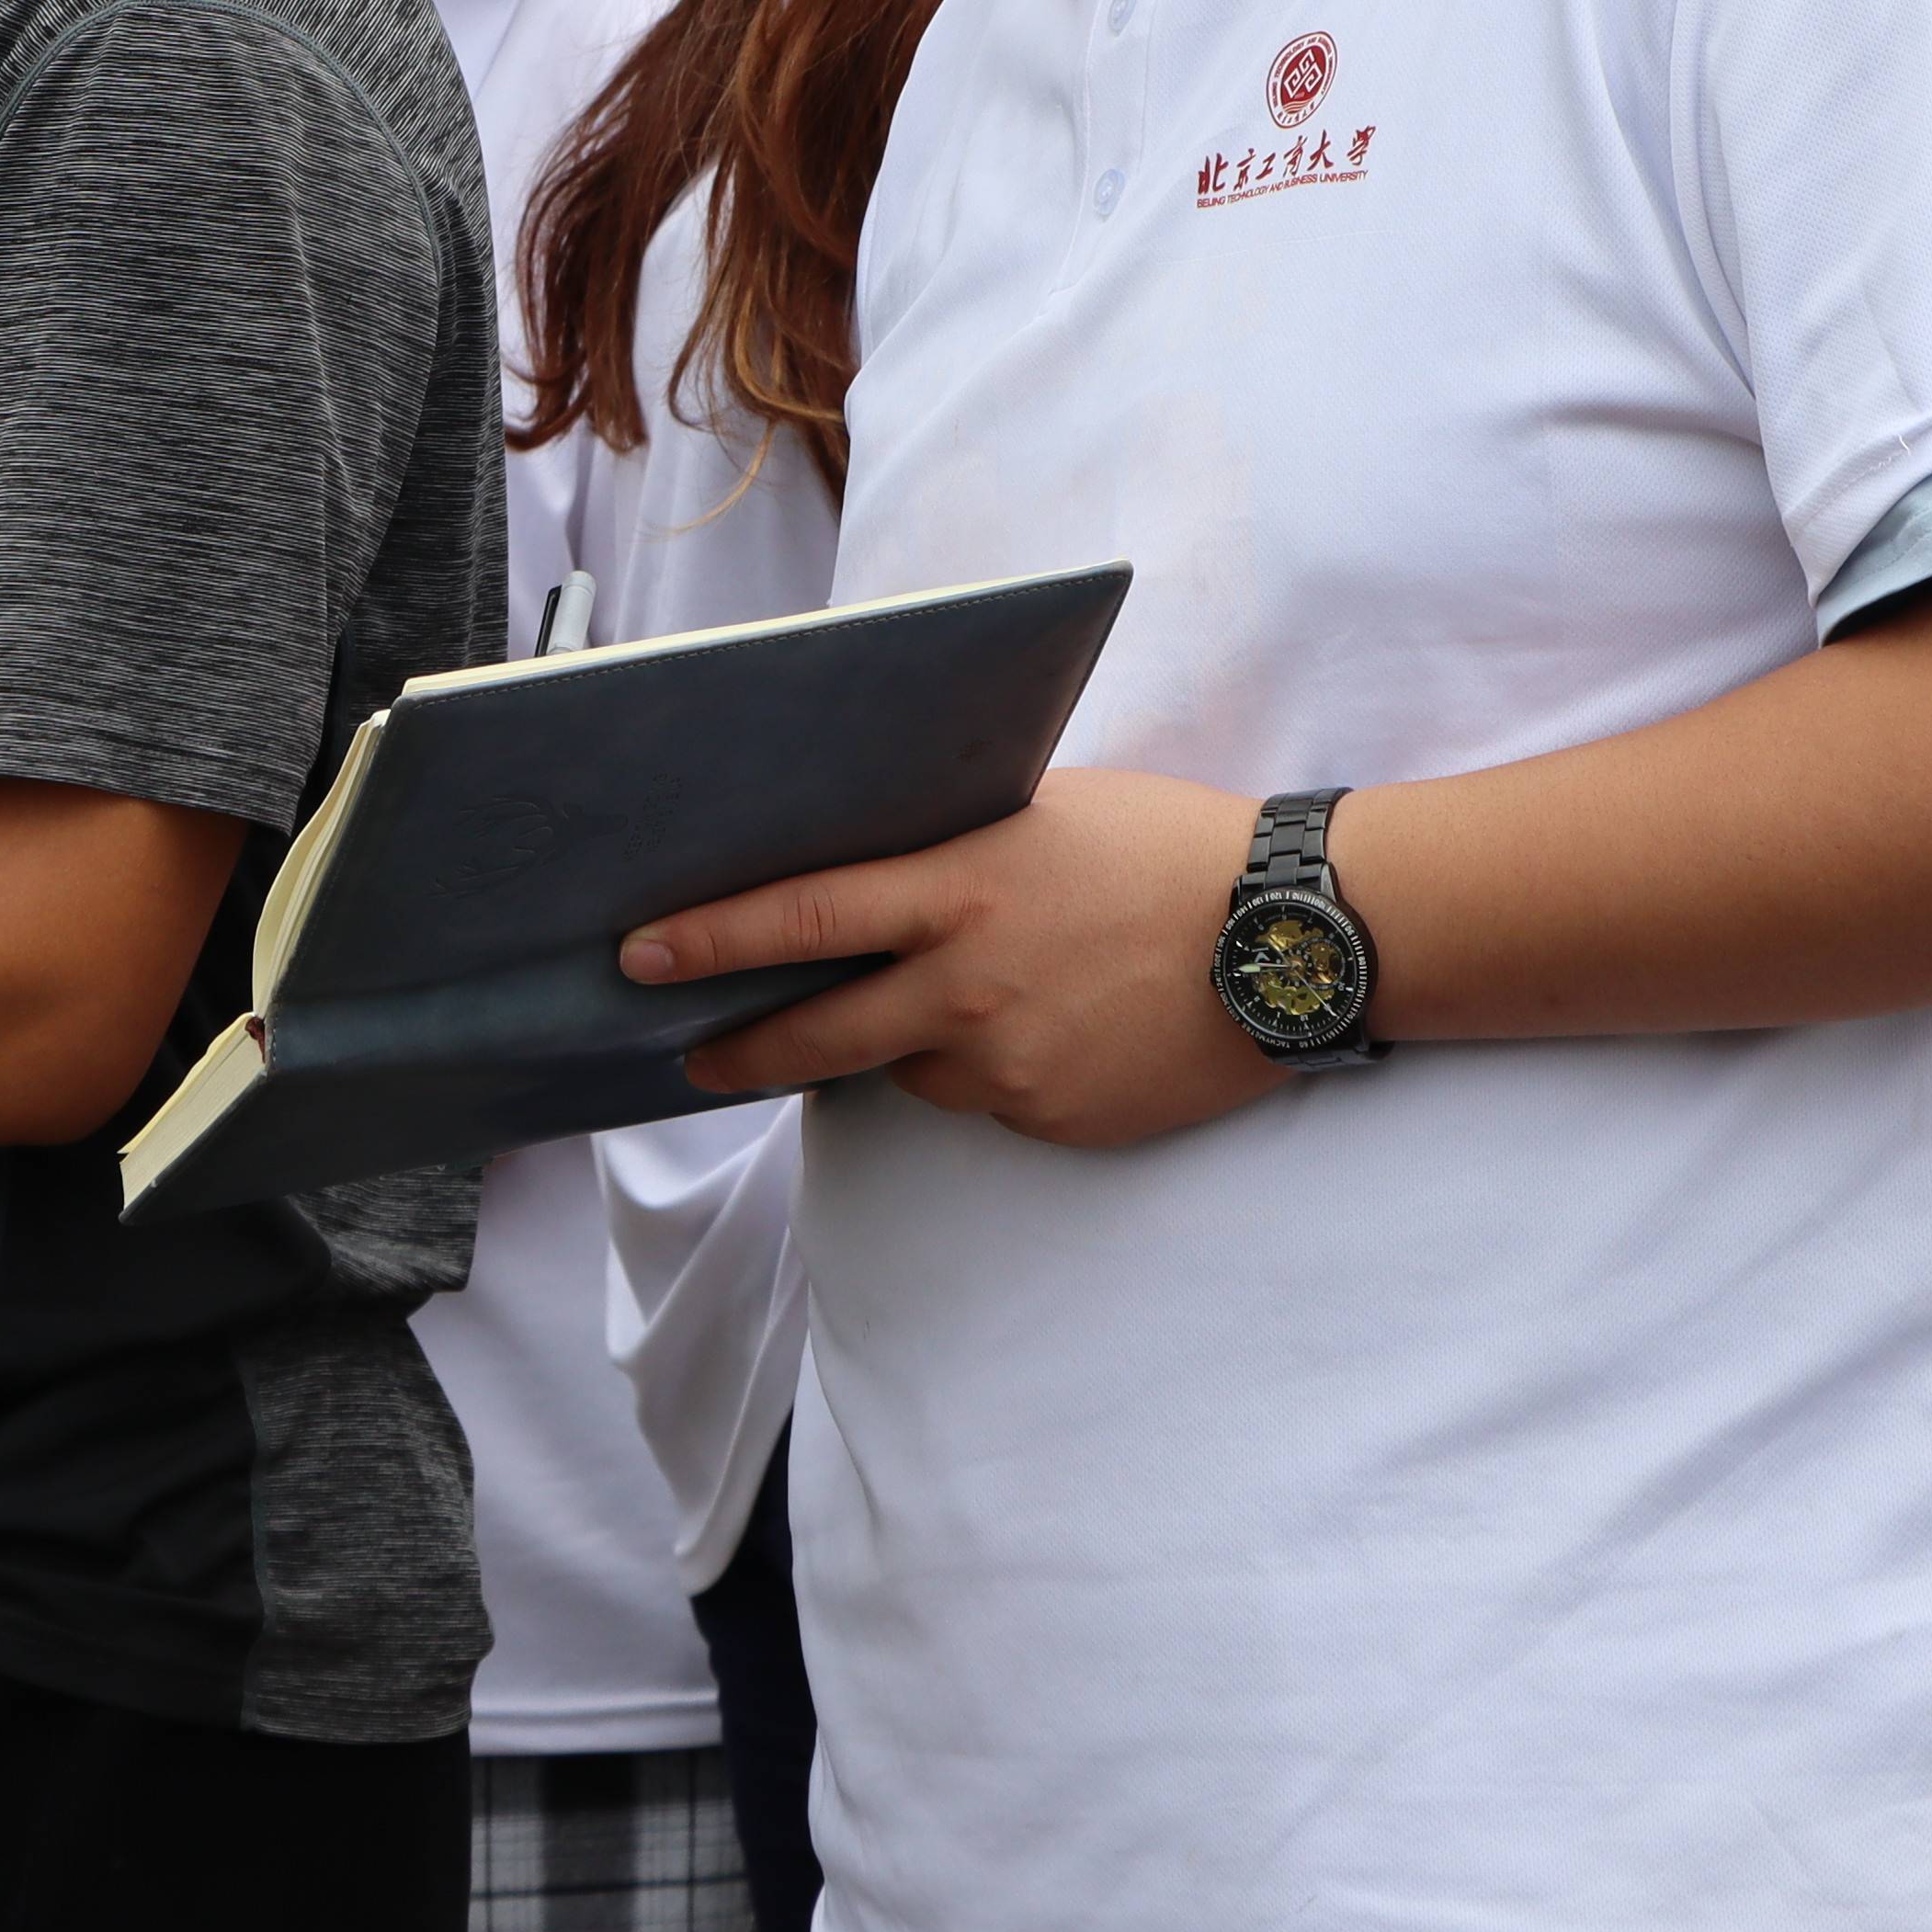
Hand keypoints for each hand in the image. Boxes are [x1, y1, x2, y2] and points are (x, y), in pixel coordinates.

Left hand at [622, 766, 1289, 1146]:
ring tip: (988, 991)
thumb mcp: (1044, 814)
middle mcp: (969, 987)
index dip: (707, 941)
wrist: (1295, 937)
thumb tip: (871, 874)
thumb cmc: (1172, 848)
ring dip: (911, 1042)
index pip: (800, 920)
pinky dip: (992, 1069)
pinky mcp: (1052, 1118)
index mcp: (960, 891)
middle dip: (740, 1048)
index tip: (635, 957)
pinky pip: (986, 1099)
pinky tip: (1054, 1023)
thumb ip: (951, 853)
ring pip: (911, 1069)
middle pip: (817, 1035)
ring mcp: (1010, 1066)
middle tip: (690, 1054)